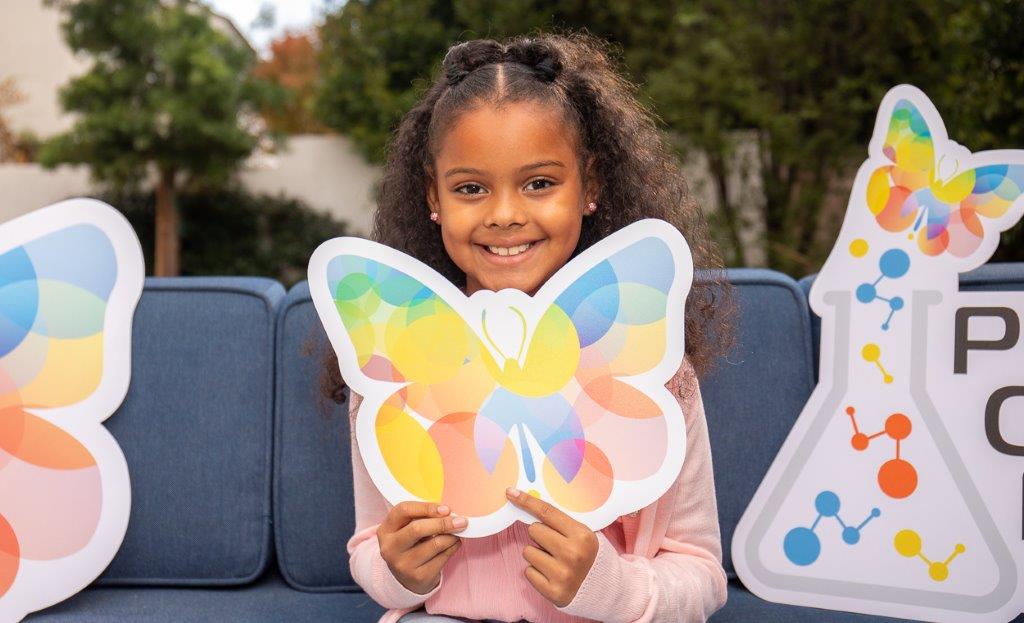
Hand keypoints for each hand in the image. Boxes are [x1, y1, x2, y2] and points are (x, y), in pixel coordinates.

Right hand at [377, 501, 467, 594]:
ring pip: (435, 544)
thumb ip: (422, 517)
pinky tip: (454, 544)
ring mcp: (403, 565)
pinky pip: (443, 558)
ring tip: (457, 533)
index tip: (446, 509)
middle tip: (461, 521)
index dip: (426, 507)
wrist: (407, 578)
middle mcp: (390, 548)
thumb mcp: (407, 529)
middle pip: (418, 528)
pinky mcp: (418, 577)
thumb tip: (448, 512)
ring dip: (452, 536)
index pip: (403, 510)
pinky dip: (453, 547)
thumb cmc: (411, 544)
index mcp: (385, 530)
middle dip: (443, 523)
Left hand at [506, 487, 598, 606]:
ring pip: (527, 552)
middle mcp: (572, 554)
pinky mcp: (553, 592)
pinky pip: (528, 572)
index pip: (547, 512)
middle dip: (540, 535)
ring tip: (554, 561)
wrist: (604, 589)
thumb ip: (561, 522)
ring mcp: (563, 574)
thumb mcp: (583, 534)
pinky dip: (536, 572)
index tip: (511, 493)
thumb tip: (530, 502)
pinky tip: (551, 575)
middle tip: (553, 544)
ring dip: (536, 555)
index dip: (527, 501)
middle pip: (534, 530)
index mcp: (582, 535)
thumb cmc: (588, 555)